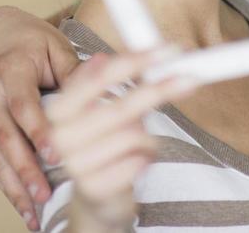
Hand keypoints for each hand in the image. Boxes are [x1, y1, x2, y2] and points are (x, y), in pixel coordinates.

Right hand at [0, 7, 83, 229]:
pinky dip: (5, 185)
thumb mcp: (56, 48)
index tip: (55, 153)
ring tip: (32, 211)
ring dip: (13, 184)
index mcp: (11, 68)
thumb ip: (75, 72)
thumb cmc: (33, 45)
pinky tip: (22, 208)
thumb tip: (105, 86)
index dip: (36, 129)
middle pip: (5, 134)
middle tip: (43, 193)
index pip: (23, 102)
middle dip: (24, 168)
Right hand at [47, 51, 198, 231]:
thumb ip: (101, 82)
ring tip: (141, 141)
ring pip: (134, 136)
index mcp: (58, 110)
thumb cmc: (100, 145)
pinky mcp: (94, 188)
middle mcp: (60, 136)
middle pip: (121, 106)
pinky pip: (139, 162)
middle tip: (189, 78)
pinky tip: (138, 161)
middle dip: (158, 90)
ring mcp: (75, 165)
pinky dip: (147, 157)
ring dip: (148, 136)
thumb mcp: (97, 108)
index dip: (134, 61)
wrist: (94, 197)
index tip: (165, 52)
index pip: (99, 77)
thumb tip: (102, 57)